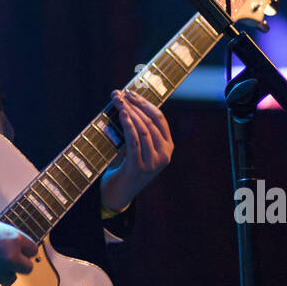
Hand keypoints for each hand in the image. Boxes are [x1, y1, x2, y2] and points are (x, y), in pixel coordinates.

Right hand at [0, 203, 36, 285]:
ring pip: (9, 277)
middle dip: (18, 265)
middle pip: (27, 268)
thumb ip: (3, 239)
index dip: (23, 250)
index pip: (32, 250)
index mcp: (13, 238)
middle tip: (4, 260)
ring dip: (1, 272)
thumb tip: (10, 248)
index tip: (16, 251)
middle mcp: (9, 257)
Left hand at [100, 89, 173, 212]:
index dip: (145, 103)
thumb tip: (127, 101)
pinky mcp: (140, 167)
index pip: (159, 119)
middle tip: (120, 94)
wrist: (119, 193)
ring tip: (118, 102)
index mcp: (168, 147)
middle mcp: (164, 155)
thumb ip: (138, 129)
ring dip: (129, 113)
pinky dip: (128, 126)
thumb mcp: (138, 146)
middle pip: (150, 122)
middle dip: (134, 105)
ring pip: (143, 130)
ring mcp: (153, 162)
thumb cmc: (126, 165)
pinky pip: (134, 141)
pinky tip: (122, 115)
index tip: (131, 92)